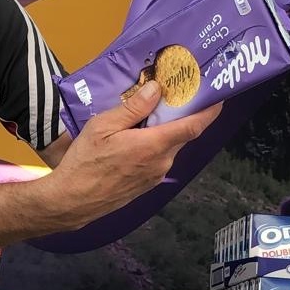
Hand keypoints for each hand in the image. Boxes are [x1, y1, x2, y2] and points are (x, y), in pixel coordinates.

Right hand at [50, 80, 222, 227]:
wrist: (72, 200)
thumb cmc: (84, 162)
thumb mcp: (102, 127)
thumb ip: (132, 108)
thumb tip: (156, 89)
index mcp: (153, 145)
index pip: (194, 125)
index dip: (209, 109)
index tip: (217, 95)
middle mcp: (161, 162)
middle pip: (180, 134)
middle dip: (178, 116)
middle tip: (167, 97)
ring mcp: (156, 176)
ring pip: (168, 147)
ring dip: (161, 132)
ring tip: (140, 119)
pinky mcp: (147, 185)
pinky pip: (158, 159)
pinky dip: (152, 146)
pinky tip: (131, 141)